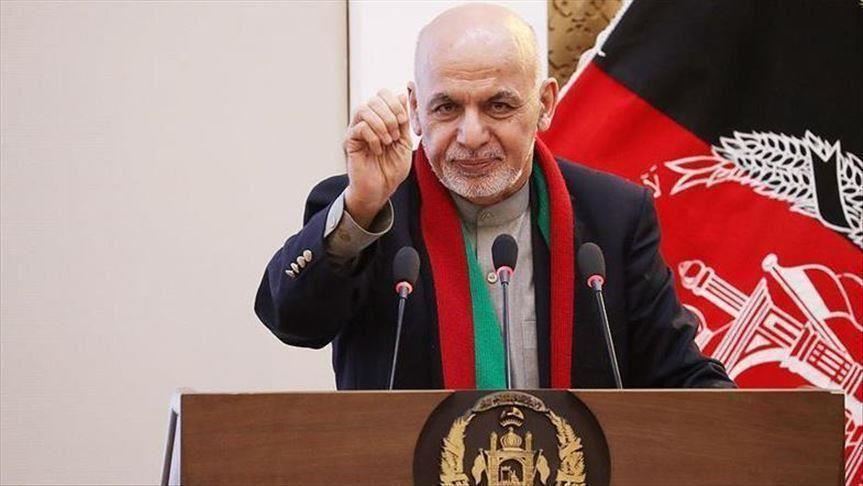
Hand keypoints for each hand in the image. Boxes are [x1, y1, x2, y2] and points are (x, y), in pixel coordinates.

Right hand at [343, 89, 411, 228]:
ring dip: (381, 124)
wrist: (381, 190)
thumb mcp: (404, 141)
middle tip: (395, 135)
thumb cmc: (391, 168)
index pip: (382, 94)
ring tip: (387, 141)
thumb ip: (402, 119)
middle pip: (373, 99)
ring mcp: (356, 131)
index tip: (403, 121)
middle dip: (389, 115)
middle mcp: (366, 121)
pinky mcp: (349, 142)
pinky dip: (373, 137)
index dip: (394, 102)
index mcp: (379, 118)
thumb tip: (402, 94)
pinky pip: (359, 128)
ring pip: (363, 109)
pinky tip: (377, 150)